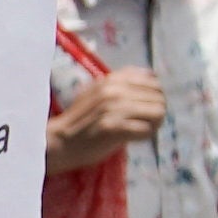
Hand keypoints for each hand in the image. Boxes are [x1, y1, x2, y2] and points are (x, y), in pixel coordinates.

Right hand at [52, 66, 168, 159]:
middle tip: (146, 122)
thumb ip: (121, 82)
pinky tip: (135, 138)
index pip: (153, 81)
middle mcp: (114, 90)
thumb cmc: (80, 120)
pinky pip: (146, 129)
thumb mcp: (98, 91)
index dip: (154, 96)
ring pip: (157, 112)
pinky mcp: (113, 128)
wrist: (59, 142)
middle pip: (158, 97)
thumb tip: (151, 75)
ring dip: (154, 124)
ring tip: (142, 130)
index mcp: (112, 79)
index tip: (145, 108)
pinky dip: (145, 135)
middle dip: (157, 111)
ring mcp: (113, 108)